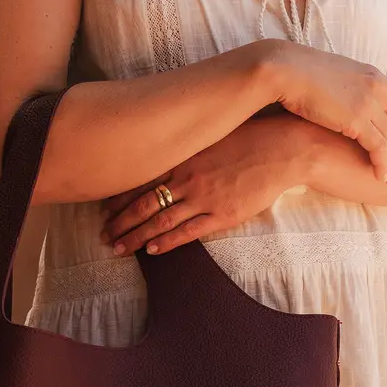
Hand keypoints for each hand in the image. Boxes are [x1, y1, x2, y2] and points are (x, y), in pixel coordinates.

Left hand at [101, 115, 304, 256]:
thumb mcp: (210, 136)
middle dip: (119, 221)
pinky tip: (150, 251)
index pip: (141, 179)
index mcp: (183, 157)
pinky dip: (166, 242)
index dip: (118, 197)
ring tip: (117, 248)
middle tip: (103, 235)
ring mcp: (204, 198)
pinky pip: (188, 232)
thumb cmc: (248, 138)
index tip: (102, 209)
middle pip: (143, 203)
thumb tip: (165, 153)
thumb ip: (187, 149)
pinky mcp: (222, 214)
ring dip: (135, 237)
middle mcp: (187, 178)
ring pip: (160, 221)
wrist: (283, 148)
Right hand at [271, 40, 386, 183]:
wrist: (285, 71)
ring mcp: (370, 103)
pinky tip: (379, 176)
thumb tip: (349, 104)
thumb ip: (351, 91)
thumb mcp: (336, 79)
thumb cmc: (301, 77)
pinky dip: (383, 164)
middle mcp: (379, 89)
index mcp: (376, 77)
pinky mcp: (356, 119)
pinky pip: (380, 146)